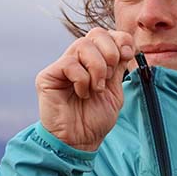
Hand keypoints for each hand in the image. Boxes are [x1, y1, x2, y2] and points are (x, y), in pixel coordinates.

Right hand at [36, 27, 134, 152]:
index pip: (106, 35)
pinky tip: (82, 94)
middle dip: (110, 52)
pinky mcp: (48, 75)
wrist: (79, 141)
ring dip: (98, 68)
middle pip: (96, 33)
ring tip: (97, 90)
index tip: (128, 55)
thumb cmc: (95, 120)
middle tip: (110, 76)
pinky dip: (83, 80)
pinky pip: (70, 64)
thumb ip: (118, 69)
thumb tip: (126, 45)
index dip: (120, 39)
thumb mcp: (115, 92)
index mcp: (94, 61)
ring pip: (83, 45)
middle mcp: (77, 59)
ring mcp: (62, 66)